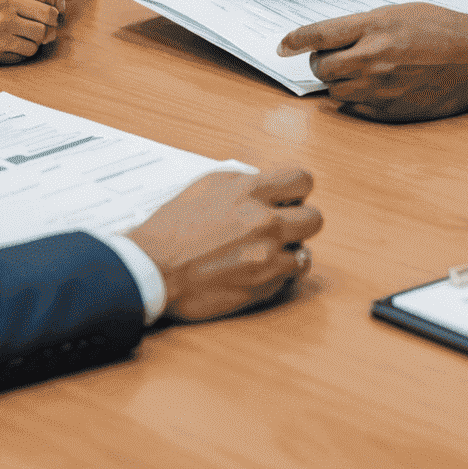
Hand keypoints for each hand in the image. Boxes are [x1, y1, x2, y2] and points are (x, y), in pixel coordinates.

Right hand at [126, 168, 322, 321]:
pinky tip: (256, 269)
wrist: (153, 267)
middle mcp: (264, 223)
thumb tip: (267, 185)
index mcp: (250, 191)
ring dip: (289, 251)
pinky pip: (287, 279)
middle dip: (300, 221)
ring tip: (268, 251)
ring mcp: (266, 258)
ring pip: (305, 253)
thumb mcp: (208, 185)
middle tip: (284, 226)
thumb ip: (244, 183)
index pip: (303, 180)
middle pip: (314, 219)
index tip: (291, 197)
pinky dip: (277, 275)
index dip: (299, 190)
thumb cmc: (172, 226)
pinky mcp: (261, 287)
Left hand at [277, 4, 467, 121]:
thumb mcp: (398, 12)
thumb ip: (361, 26)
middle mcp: (374, 57)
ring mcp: (382, 87)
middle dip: (321, 62)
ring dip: (338, 81)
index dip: (294, 41)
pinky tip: (372, 87)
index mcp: (374, 26)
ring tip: (358, 71)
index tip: (282, 46)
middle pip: (321, 67)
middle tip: (332, 58)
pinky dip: (355, 99)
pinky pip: (355, 109)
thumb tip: (330, 39)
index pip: (318, 35)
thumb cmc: (441, 28)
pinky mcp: (392, 111)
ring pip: (335, 91)